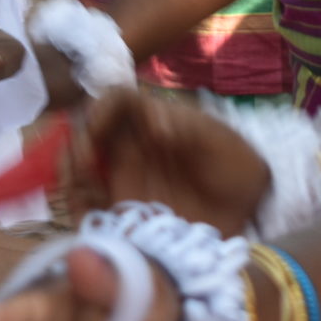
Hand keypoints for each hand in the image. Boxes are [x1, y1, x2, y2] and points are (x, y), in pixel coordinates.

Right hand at [67, 90, 270, 234]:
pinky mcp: (123, 215)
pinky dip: (78, 211)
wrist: (249, 213)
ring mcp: (122, 181)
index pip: (114, 102)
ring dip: (70, 178)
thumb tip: (155, 127)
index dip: (99, 110)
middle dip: (75, 147)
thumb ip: (192, 129)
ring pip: (78, 172)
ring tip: (81, 195)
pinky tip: (88, 219)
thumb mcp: (223, 143)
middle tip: (83, 170)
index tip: (96, 131)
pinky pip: (88, 210)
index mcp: (150, 121)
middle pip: (85, 135)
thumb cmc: (236, 167)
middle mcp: (130, 147)